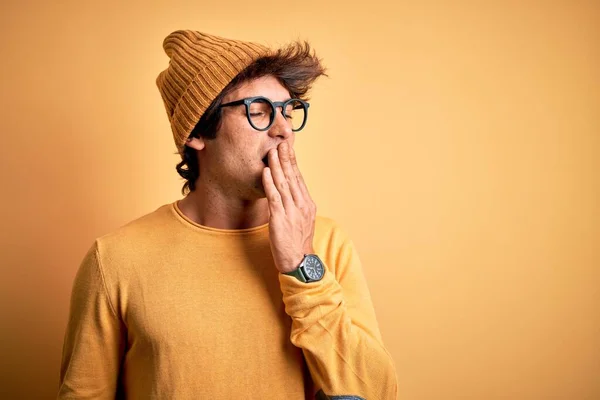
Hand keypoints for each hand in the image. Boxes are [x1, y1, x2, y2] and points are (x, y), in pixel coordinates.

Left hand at [262, 141, 315, 272]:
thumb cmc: (297, 242)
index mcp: (307, 204)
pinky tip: (267, 171)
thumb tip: (289, 191)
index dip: (293, 162)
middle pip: (293, 177)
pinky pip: (275, 197)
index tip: (288, 148)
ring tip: (272, 152)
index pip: (299, 178)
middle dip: (286, 158)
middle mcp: (301, 205)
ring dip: (278, 166)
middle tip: (281, 142)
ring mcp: (292, 212)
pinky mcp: (280, 219)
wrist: (299, 261)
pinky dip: (270, 183)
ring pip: (284, 184)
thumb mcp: (301, 220)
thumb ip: (296, 205)